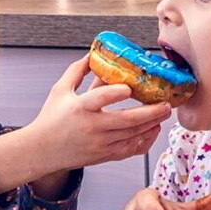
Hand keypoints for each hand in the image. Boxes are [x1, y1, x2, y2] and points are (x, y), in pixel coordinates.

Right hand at [26, 55, 171, 172]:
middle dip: (150, 112)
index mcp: (80, 108)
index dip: (116, 93)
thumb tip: (93, 54)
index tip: (129, 87)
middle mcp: (92, 127)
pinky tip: (153, 130)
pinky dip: (145, 141)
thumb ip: (77, 71)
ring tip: (164, 113)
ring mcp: (100, 144)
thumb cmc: (51, 119)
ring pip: (132, 135)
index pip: (100, 98)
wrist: (43, 150)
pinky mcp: (105, 155)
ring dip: (152, 124)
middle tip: (166, 103)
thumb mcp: (60, 90)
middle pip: (127, 121)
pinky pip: (130, 149)